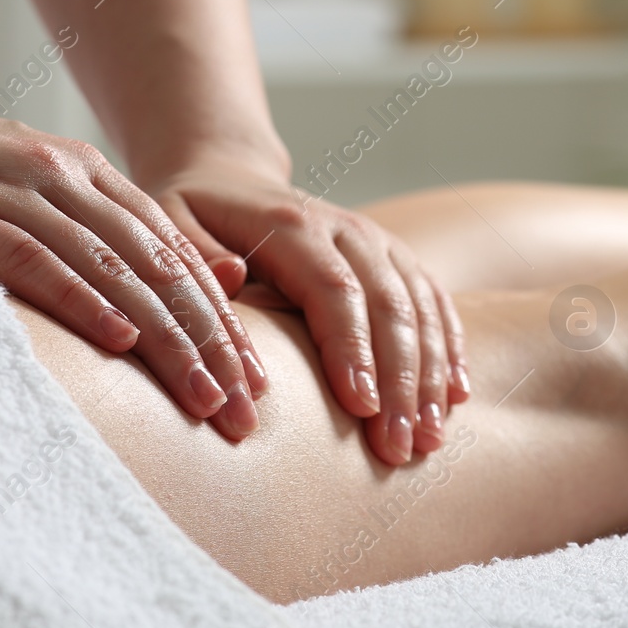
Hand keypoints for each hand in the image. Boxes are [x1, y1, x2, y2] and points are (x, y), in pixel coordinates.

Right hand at [0, 74, 267, 439]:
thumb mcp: (8, 190)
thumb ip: (77, 228)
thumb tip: (145, 294)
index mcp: (76, 169)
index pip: (172, 248)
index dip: (220, 314)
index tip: (255, 376)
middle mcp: (57, 171)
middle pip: (158, 262)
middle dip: (212, 337)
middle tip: (248, 402)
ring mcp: (9, 185)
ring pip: (113, 266)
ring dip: (167, 335)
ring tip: (206, 393)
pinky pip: (35, 258)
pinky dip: (82, 299)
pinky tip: (120, 339)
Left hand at [144, 158, 470, 464]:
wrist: (228, 179)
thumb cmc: (190, 217)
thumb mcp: (169, 224)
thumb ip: (194, 255)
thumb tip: (232, 276)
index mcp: (292, 225)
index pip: (334, 290)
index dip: (351, 349)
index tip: (359, 408)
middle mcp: (345, 229)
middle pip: (388, 305)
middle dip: (399, 380)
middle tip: (397, 447)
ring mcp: (377, 242)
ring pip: (419, 306)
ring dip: (430, 374)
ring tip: (428, 439)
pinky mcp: (394, 258)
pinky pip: (433, 299)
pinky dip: (449, 346)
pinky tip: (457, 393)